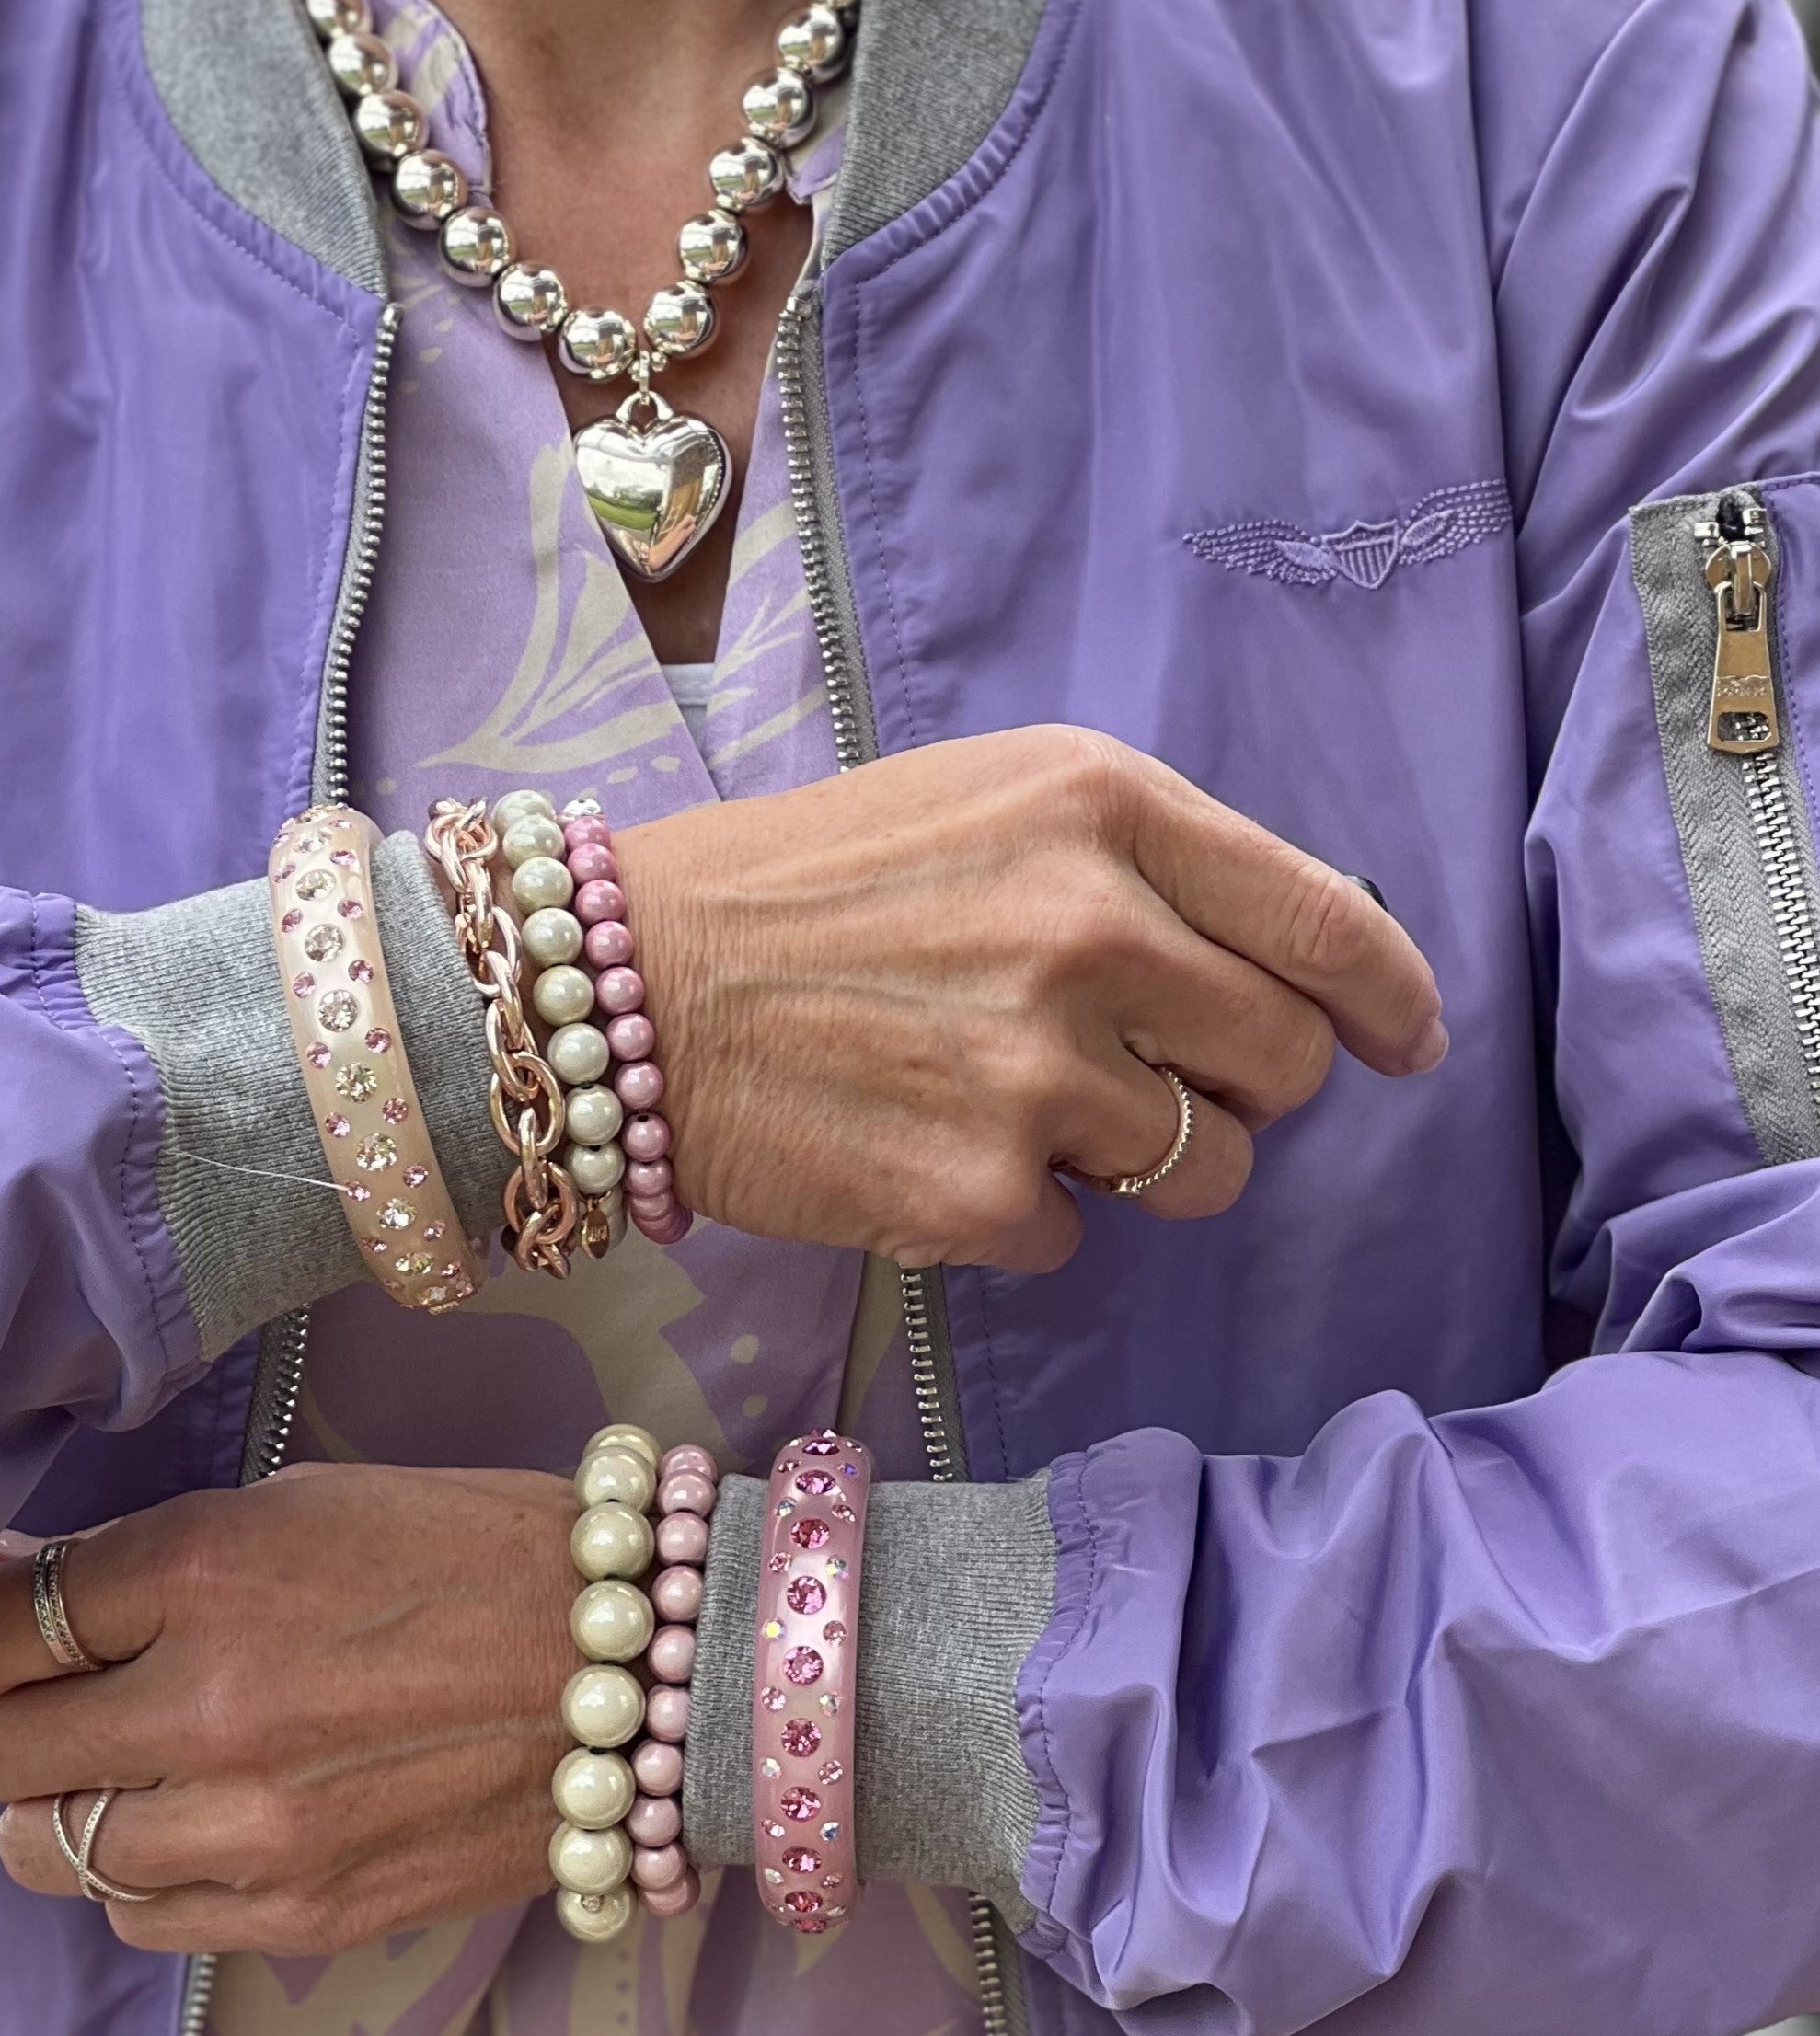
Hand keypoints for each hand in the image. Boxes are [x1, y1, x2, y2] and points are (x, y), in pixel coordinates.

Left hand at [0, 1466, 577, 1953]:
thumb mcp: (308, 1503)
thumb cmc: (479, 1551)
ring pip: (47, 1851)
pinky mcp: (300, 1914)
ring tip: (137, 1761)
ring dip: (70, 1802)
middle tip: (59, 1692)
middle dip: (4, 1715)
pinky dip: (147, 1869)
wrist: (641, 1667)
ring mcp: (253, 1827)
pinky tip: (210, 1816)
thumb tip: (23, 1587)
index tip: (0, 1619)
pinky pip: (140, 1917)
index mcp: (207, 1567)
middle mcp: (208, 1704)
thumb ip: (160, 1556)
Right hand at [614, 725, 1445, 1271]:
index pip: (1330, 921)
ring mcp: (1038, 1071)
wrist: (632, 986)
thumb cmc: (812, 884)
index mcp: (1105, 807)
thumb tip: (1297, 969)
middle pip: (1285, 1064)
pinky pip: (1081, 1236)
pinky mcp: (979, 1192)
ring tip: (1024, 1113)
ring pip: (1208, 1171)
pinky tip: (931, 1149)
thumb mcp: (992, 799)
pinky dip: (1023, 1210)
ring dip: (1144, 1164)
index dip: (1389, 997)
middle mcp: (1091, 929)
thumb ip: (1146, 861)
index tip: (1404, 1041)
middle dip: (1241, 1084)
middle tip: (1148, 1074)